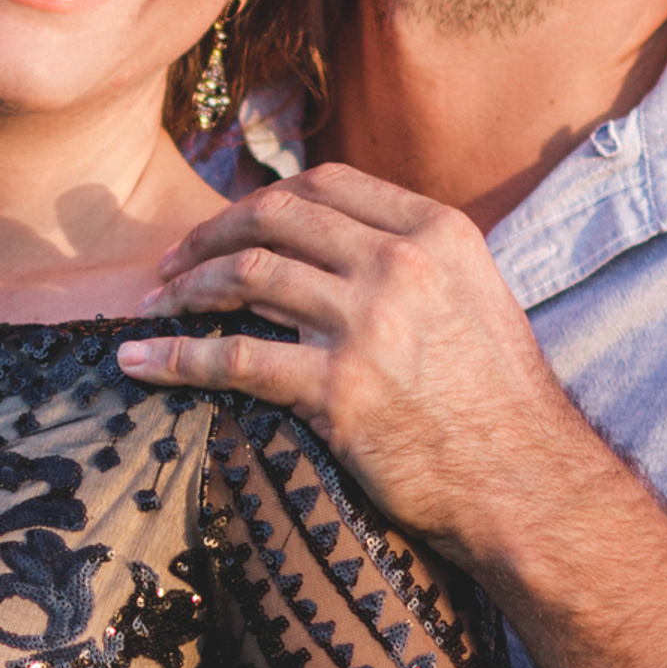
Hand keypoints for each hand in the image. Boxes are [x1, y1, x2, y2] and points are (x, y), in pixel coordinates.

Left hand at [118, 163, 666, 667]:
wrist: (527, 483)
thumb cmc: (500, 403)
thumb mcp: (473, 300)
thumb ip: (414, 264)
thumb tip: (343, 248)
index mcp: (436, 232)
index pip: (327, 184)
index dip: (263, 198)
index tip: (228, 223)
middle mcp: (400, 264)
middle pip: (275, 217)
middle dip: (211, 234)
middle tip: (171, 263)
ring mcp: (368, 323)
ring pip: (246, 275)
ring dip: (185, 288)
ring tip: (150, 307)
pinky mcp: (339, 389)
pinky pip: (233, 359)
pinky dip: (174, 358)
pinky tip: (139, 363)